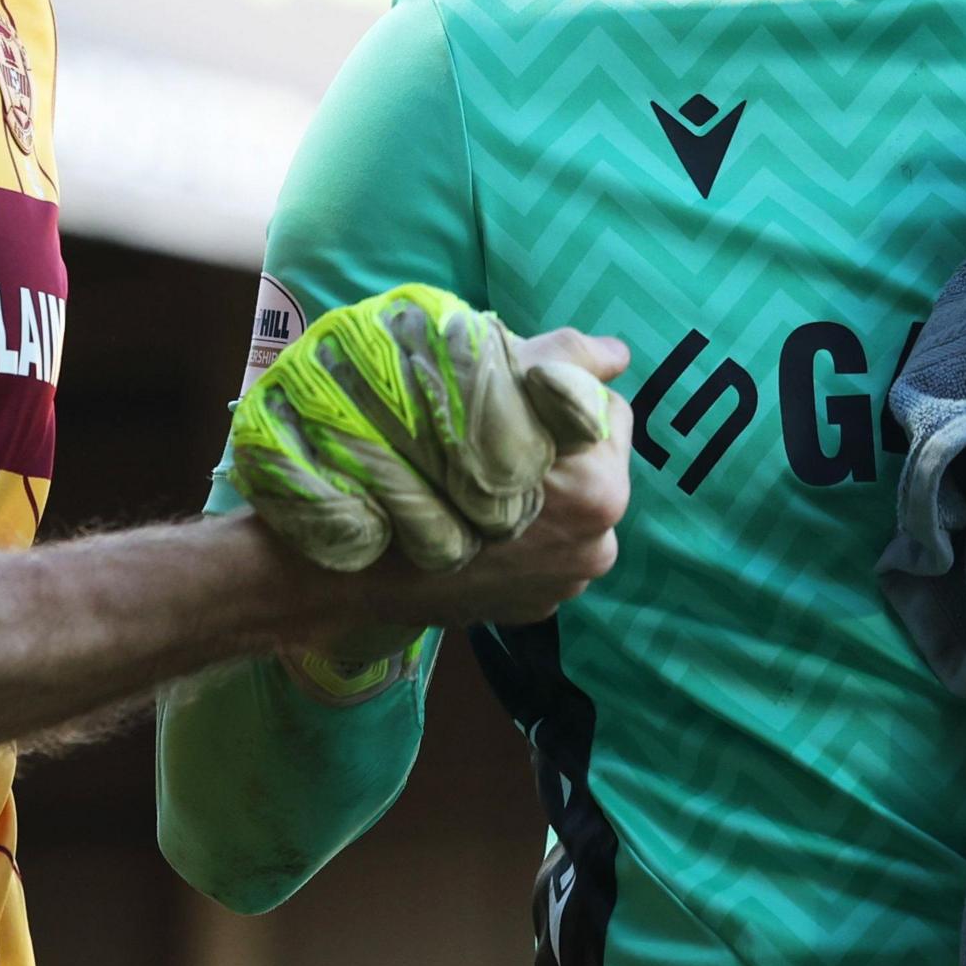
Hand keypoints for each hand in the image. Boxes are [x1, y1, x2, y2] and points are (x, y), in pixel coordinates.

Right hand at [227, 286, 627, 572]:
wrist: (346, 561)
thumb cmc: (415, 454)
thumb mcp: (488, 383)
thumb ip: (563, 362)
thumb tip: (618, 355)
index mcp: (599, 488)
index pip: (605, 412)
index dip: (560, 394)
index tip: (515, 398)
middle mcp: (598, 545)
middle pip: (594, 464)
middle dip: (557, 446)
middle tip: (494, 437)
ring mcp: (566, 586)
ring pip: (569, 509)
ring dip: (542, 491)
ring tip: (480, 480)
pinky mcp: (535, 610)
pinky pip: (542, 550)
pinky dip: (521, 534)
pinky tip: (473, 522)